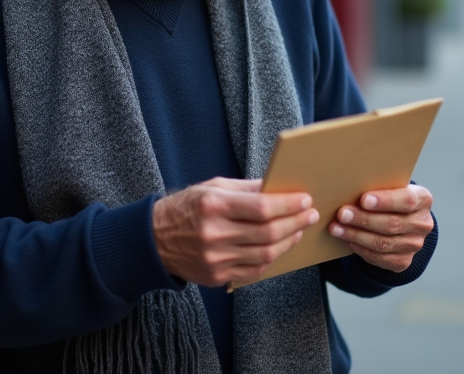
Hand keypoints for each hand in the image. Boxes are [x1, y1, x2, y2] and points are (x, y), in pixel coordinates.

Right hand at [152, 177, 317, 286]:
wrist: (153, 239)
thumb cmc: (186, 208)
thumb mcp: (211, 188)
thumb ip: (246, 189)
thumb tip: (278, 188)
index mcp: (212, 206)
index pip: (261, 207)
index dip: (288, 204)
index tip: (304, 199)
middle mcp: (213, 234)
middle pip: (268, 233)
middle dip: (295, 222)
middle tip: (310, 214)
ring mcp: (215, 259)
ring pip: (265, 254)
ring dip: (289, 241)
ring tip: (299, 229)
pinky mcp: (216, 276)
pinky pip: (254, 270)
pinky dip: (271, 258)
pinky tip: (280, 246)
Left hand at [329, 184, 433, 272]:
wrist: (402, 220)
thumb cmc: (390, 197)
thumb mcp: (390, 186)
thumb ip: (378, 185)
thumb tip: (349, 186)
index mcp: (422, 199)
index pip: (407, 201)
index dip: (385, 201)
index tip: (364, 199)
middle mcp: (422, 224)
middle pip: (391, 224)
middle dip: (363, 219)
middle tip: (342, 214)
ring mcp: (414, 244)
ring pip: (383, 243)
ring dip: (356, 235)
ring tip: (336, 228)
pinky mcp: (403, 261)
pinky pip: (380, 258)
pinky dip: (361, 249)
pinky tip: (348, 240)